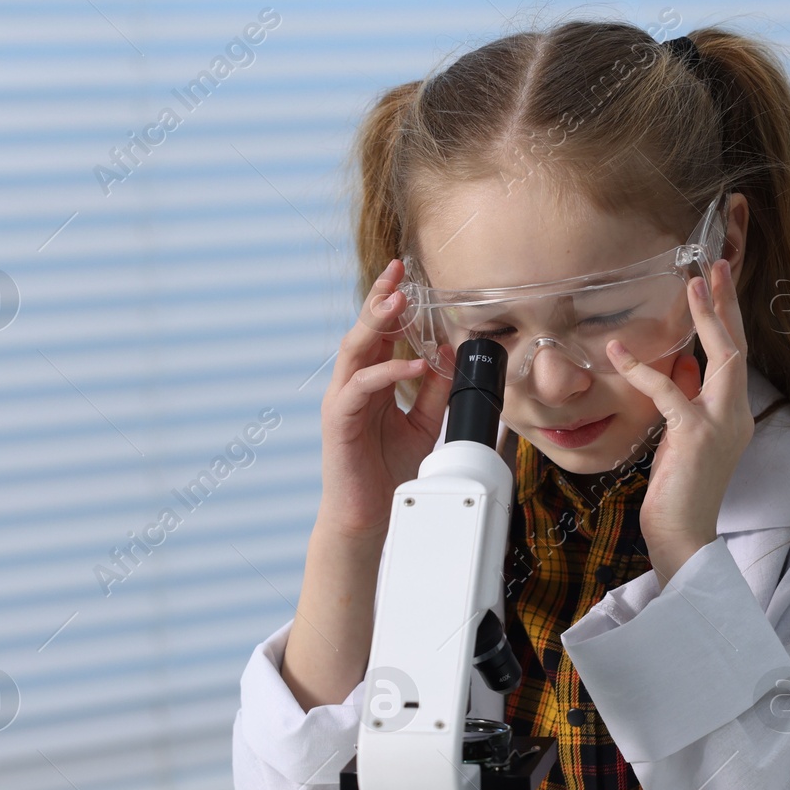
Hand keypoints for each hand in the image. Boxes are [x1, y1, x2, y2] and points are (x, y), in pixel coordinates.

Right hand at [318, 259, 454, 539]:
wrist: (370, 516)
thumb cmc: (390, 470)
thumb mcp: (424, 423)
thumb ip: (434, 389)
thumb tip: (450, 354)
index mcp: (372, 382)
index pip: (381, 333)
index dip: (393, 303)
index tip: (408, 276)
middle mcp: (354, 386)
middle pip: (363, 331)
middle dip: (380, 300)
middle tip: (397, 272)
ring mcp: (342, 402)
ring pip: (354, 351)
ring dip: (376, 325)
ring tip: (398, 303)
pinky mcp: (338, 422)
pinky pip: (361, 388)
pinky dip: (387, 374)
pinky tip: (411, 366)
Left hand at [606, 257, 752, 587]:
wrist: (684, 536)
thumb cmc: (679, 492)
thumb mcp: (683, 438)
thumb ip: (688, 402)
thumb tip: (682, 368)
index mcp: (733, 415)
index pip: (734, 357)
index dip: (726, 318)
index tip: (715, 284)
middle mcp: (735, 415)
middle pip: (737, 347)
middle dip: (726, 304)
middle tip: (713, 265)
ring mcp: (720, 424)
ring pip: (722, 358)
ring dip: (706, 319)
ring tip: (691, 285)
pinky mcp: (695, 436)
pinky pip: (669, 392)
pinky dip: (643, 370)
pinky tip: (618, 353)